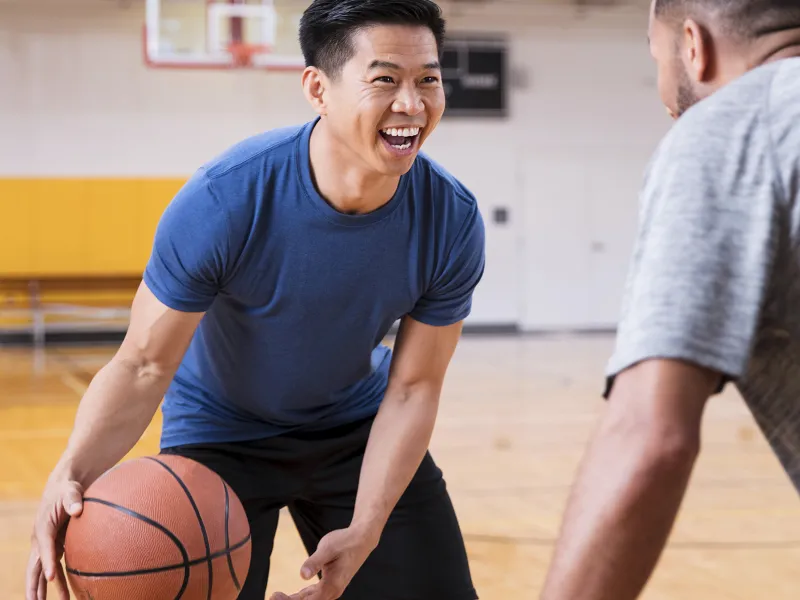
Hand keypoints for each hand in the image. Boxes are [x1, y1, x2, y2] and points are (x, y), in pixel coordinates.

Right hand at [26, 476, 84, 599]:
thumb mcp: (71, 491)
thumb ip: (74, 500)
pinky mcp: (56, 547)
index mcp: (43, 527)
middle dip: (34, 585)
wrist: (63, 488)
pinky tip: (63, 597)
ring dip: (43, 589)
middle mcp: (41, 539)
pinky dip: (57, 582)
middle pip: (35, 566)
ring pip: (42, 571)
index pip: (45, 548)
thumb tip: (78, 509)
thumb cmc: (67, 489)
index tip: (51, 577)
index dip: (48, 562)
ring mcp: (47, 545)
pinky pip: (55, 568)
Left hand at [269, 525, 380, 599]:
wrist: (362, 539)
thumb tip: (302, 575)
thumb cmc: (345, 542)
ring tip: (276, 595)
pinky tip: (291, 594)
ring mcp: (332, 589)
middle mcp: (332, 592)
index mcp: (331, 587)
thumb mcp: (328, 548)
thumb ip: (315, 561)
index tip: (275, 596)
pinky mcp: (330, 584)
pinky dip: (301, 596)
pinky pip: (313, 595)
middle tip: (272, 596)